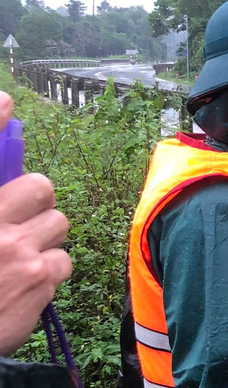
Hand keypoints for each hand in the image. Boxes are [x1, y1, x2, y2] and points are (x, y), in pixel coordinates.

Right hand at [0, 96, 72, 355]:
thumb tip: (7, 136)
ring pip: (57, 225)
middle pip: (40, 187)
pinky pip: (62, 261)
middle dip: (35, 202)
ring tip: (16, 259)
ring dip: (43, 240)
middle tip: (17, 222)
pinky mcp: (38, 280)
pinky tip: (23, 286)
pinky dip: (48, 273)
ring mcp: (15, 250)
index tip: (5, 101)